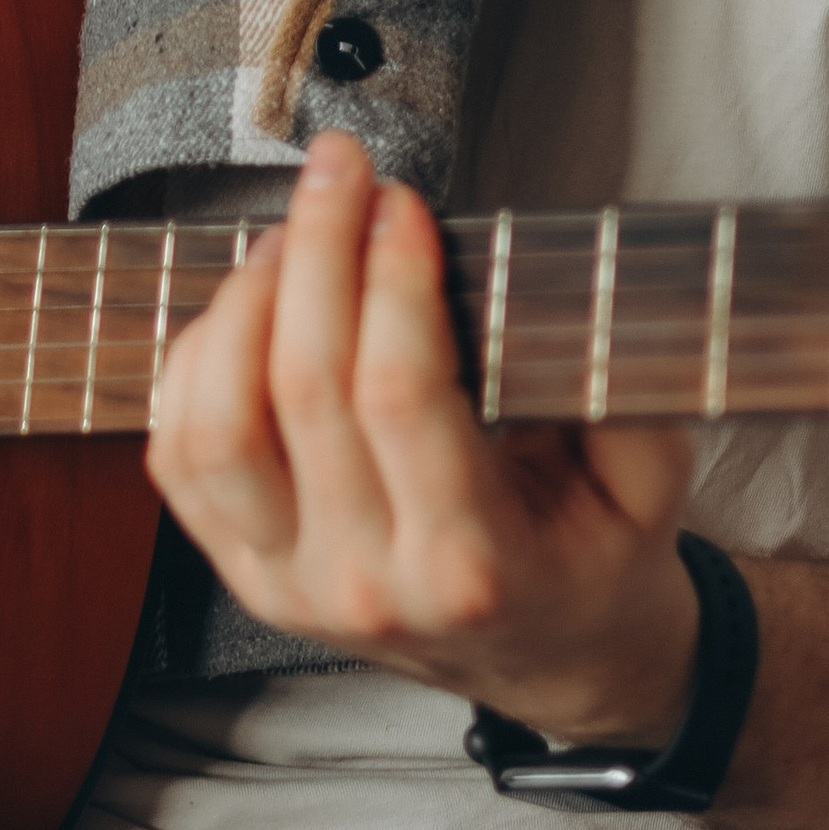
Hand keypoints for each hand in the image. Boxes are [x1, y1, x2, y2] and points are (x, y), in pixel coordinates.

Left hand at [150, 128, 700, 746]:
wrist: (550, 660)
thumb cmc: (590, 555)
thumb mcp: (649, 489)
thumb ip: (622, 394)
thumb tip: (570, 282)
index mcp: (473, 567)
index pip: (401, 397)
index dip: (391, 282)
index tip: (403, 204)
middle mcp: (368, 583)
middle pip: (302, 390)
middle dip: (316, 250)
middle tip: (340, 170)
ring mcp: (288, 585)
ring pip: (217, 425)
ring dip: (243, 303)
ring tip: (292, 235)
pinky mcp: (241, 573)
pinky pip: (179, 459)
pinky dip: (196, 366)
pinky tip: (245, 305)